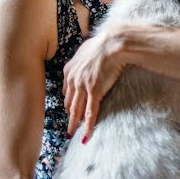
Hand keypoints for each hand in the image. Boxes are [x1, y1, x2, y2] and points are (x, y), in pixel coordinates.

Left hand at [63, 27, 126, 142]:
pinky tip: (86, 135)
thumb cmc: (104, 43)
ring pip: (76, 111)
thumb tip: (85, 56)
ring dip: (74, 124)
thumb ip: (83, 57)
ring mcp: (82, 87)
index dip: (68, 102)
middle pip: (69, 103)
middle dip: (69, 116)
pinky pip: (90, 113)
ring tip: (73, 134)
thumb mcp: (87, 48)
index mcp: (69, 69)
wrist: (113, 43)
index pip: (66, 91)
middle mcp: (73, 80)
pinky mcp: (94, 92)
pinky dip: (88, 126)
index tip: (70, 110)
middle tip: (70, 126)